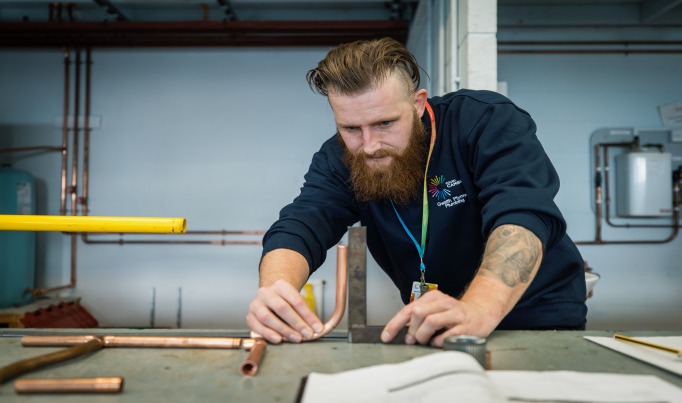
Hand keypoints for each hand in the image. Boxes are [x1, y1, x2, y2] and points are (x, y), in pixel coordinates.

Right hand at [246, 279, 323, 343]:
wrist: (269, 296)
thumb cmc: (286, 301)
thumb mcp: (296, 301)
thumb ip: (305, 314)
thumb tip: (316, 329)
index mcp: (280, 285)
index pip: (296, 300)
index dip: (308, 315)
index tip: (317, 327)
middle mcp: (266, 292)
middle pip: (282, 308)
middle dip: (297, 323)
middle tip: (308, 334)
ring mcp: (256, 304)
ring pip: (268, 317)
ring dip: (284, 330)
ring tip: (296, 338)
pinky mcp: (250, 316)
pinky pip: (256, 326)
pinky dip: (268, 334)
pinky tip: (279, 339)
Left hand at [380, 290, 495, 346]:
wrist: (481, 315)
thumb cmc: (453, 316)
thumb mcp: (434, 311)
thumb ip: (418, 319)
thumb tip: (399, 332)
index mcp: (433, 297)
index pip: (409, 309)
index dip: (395, 324)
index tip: (386, 336)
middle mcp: (444, 302)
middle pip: (418, 312)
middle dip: (411, 330)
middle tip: (412, 340)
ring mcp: (455, 313)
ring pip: (431, 321)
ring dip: (423, 335)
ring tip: (425, 341)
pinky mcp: (466, 326)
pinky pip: (447, 335)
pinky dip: (438, 342)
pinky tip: (438, 343)